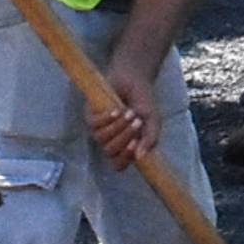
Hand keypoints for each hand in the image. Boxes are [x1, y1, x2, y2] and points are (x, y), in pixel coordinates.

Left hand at [88, 33, 163, 163]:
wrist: (134, 79)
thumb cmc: (144, 102)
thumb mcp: (153, 121)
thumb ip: (150, 139)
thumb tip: (141, 158)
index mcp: (124, 146)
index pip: (119, 165)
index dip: (124, 158)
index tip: (135, 143)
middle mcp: (110, 141)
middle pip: (110, 152)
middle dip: (124, 137)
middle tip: (137, 122)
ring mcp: (99, 129)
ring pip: (101, 139)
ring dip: (117, 126)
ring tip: (130, 112)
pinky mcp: (90, 115)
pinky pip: (94, 124)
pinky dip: (107, 118)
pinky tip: (117, 109)